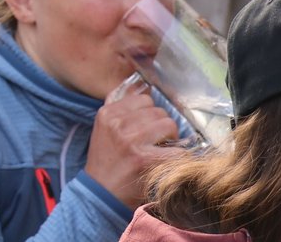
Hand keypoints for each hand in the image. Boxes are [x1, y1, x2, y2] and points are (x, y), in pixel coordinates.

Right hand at [81, 86, 183, 207]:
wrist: (101, 193)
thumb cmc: (106, 160)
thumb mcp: (104, 128)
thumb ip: (120, 107)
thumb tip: (143, 87)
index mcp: (107, 114)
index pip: (143, 99)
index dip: (149, 113)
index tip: (147, 127)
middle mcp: (118, 124)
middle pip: (158, 111)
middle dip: (161, 126)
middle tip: (156, 141)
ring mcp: (132, 141)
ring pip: (169, 125)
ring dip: (171, 138)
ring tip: (162, 149)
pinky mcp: (146, 160)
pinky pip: (178, 150)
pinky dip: (179, 156)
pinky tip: (169, 162)